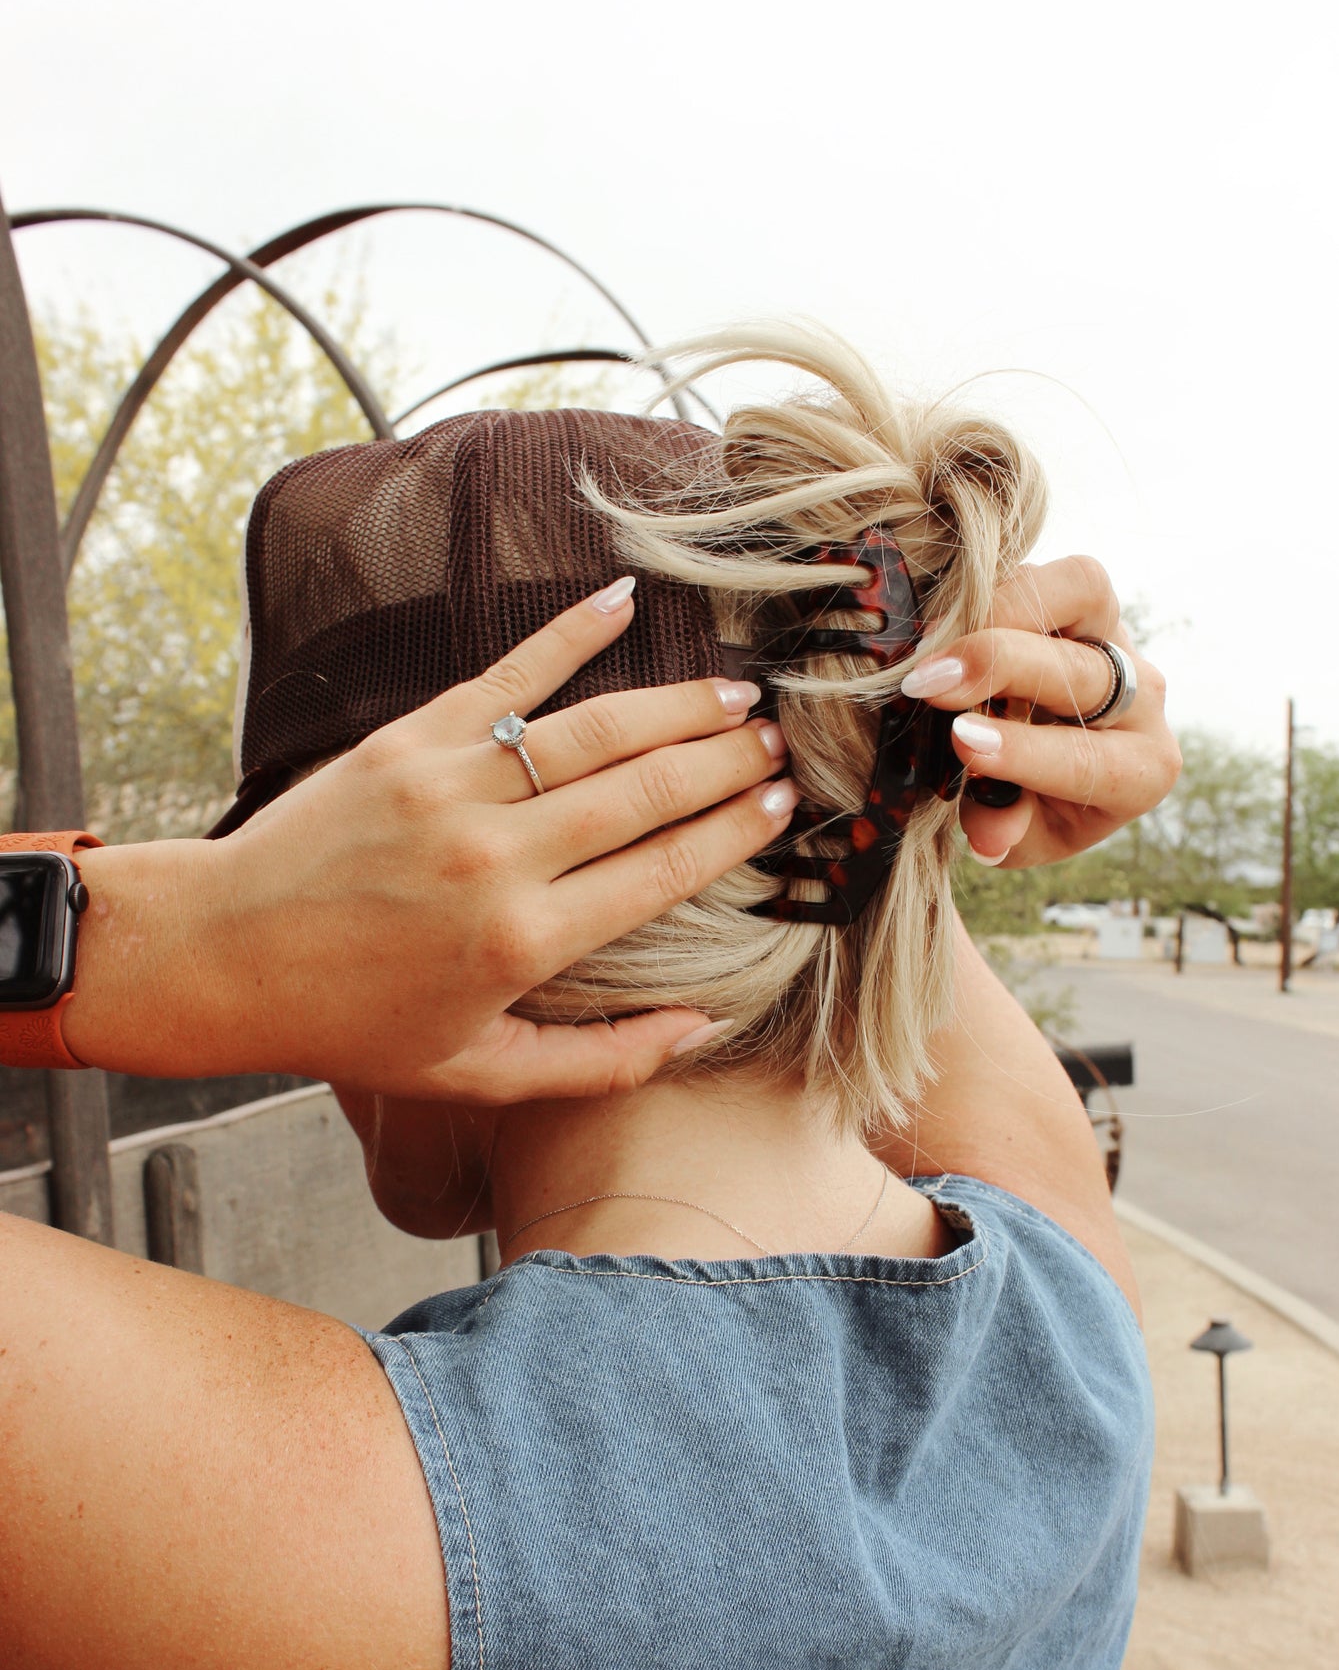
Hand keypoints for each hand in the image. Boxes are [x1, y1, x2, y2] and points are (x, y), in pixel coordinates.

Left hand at [67, 584, 798, 1100]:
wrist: (225, 957)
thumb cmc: (353, 1024)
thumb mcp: (480, 1070)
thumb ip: (602, 1061)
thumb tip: (703, 1027)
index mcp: (525, 942)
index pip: (665, 870)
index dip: (736, 832)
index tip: (783, 805)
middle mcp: (499, 858)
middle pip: (647, 790)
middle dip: (727, 759)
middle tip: (781, 741)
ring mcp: (451, 789)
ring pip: (593, 730)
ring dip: (675, 705)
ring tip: (736, 693)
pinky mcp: (406, 742)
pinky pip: (504, 676)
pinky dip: (565, 633)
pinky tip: (621, 599)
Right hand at [901, 556, 1180, 868]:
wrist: (1047, 756)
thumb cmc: (1032, 805)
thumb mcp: (1022, 838)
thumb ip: (1006, 830)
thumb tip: (988, 833)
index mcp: (1140, 771)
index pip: (1088, 760)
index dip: (1023, 751)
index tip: (960, 740)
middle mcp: (1142, 699)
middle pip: (1085, 671)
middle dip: (1002, 668)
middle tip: (929, 682)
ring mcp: (1118, 637)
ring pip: (1085, 592)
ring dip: (1004, 605)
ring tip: (935, 635)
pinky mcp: (1088, 596)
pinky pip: (1054, 570)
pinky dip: (996, 584)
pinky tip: (942, 613)